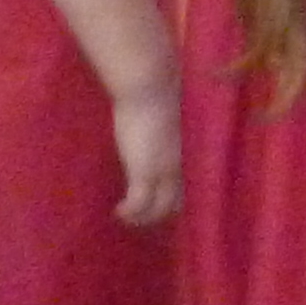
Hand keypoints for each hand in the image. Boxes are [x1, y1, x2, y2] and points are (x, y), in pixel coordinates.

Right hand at [110, 86, 181, 226]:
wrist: (150, 86)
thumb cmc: (157, 94)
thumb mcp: (165, 121)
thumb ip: (166, 135)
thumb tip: (158, 138)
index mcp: (187, 153)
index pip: (187, 186)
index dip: (174, 200)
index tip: (159, 206)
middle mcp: (179, 165)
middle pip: (176, 203)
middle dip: (159, 215)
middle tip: (141, 218)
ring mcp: (162, 171)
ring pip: (158, 209)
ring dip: (142, 218)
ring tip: (127, 218)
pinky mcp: (143, 172)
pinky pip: (138, 204)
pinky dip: (129, 213)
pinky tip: (118, 211)